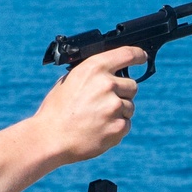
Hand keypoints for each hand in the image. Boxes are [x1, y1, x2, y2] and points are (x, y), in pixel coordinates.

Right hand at [33, 46, 145, 165]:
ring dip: (118, 112)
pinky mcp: (118, 127)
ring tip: (95, 119)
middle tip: (102, 103)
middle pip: (132, 85)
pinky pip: (126, 124)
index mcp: (94, 68)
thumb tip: (110, 72)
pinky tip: (97, 130)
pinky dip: (115, 127)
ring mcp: (114, 106)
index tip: (142, 57)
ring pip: (129, 107)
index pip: (127, 54)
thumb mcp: (69, 81)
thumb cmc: (56, 110)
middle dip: (122, 93)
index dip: (138, 56)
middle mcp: (107, 84)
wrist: (50, 137)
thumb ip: (92, 74)